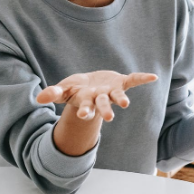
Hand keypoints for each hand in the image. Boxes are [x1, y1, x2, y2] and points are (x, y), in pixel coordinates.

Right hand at [36, 71, 157, 120]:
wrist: (90, 86)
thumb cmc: (75, 90)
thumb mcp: (64, 90)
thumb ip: (54, 94)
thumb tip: (39, 99)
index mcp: (86, 101)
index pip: (85, 107)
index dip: (84, 111)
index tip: (83, 115)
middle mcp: (100, 98)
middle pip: (102, 105)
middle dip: (105, 110)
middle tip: (109, 117)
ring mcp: (111, 91)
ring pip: (117, 96)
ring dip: (121, 99)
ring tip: (125, 104)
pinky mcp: (121, 82)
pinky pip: (133, 80)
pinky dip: (142, 78)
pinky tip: (154, 77)